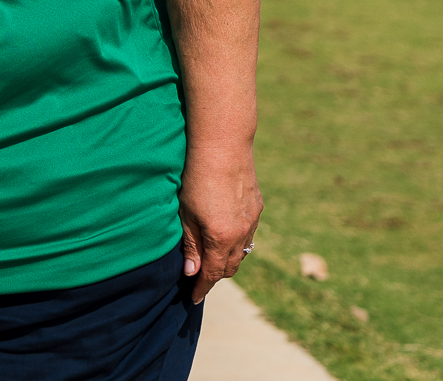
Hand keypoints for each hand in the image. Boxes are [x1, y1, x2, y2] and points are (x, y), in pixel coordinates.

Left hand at [179, 152, 263, 302]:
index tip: (192, 297)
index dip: (202, 288)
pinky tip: (224, 234)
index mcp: (222, 237)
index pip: (213, 274)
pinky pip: (248, 234)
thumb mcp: (185, 212)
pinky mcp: (257, 207)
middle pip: (229, 266)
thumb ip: (191, 244)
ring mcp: (253, 220)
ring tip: (210, 258)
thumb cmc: (196, 176)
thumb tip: (192, 272)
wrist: (223, 144)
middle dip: (215, 276)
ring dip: (227, 259)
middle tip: (198, 277)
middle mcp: (242, 233)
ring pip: (242, 251)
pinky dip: (236, 241)